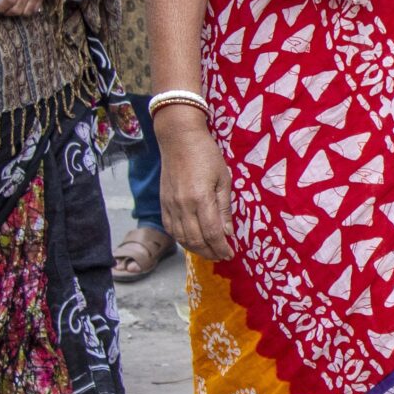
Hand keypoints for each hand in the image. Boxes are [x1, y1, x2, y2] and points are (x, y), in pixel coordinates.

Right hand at [156, 107, 234, 260]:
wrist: (179, 138)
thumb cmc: (206, 154)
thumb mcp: (223, 179)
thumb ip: (224, 208)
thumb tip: (227, 232)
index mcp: (201, 198)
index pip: (212, 233)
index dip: (221, 248)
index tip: (229, 253)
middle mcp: (183, 205)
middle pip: (196, 240)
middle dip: (210, 252)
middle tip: (221, 255)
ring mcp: (170, 205)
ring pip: (181, 238)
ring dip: (196, 249)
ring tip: (208, 251)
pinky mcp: (163, 203)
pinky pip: (171, 229)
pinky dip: (182, 239)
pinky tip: (192, 241)